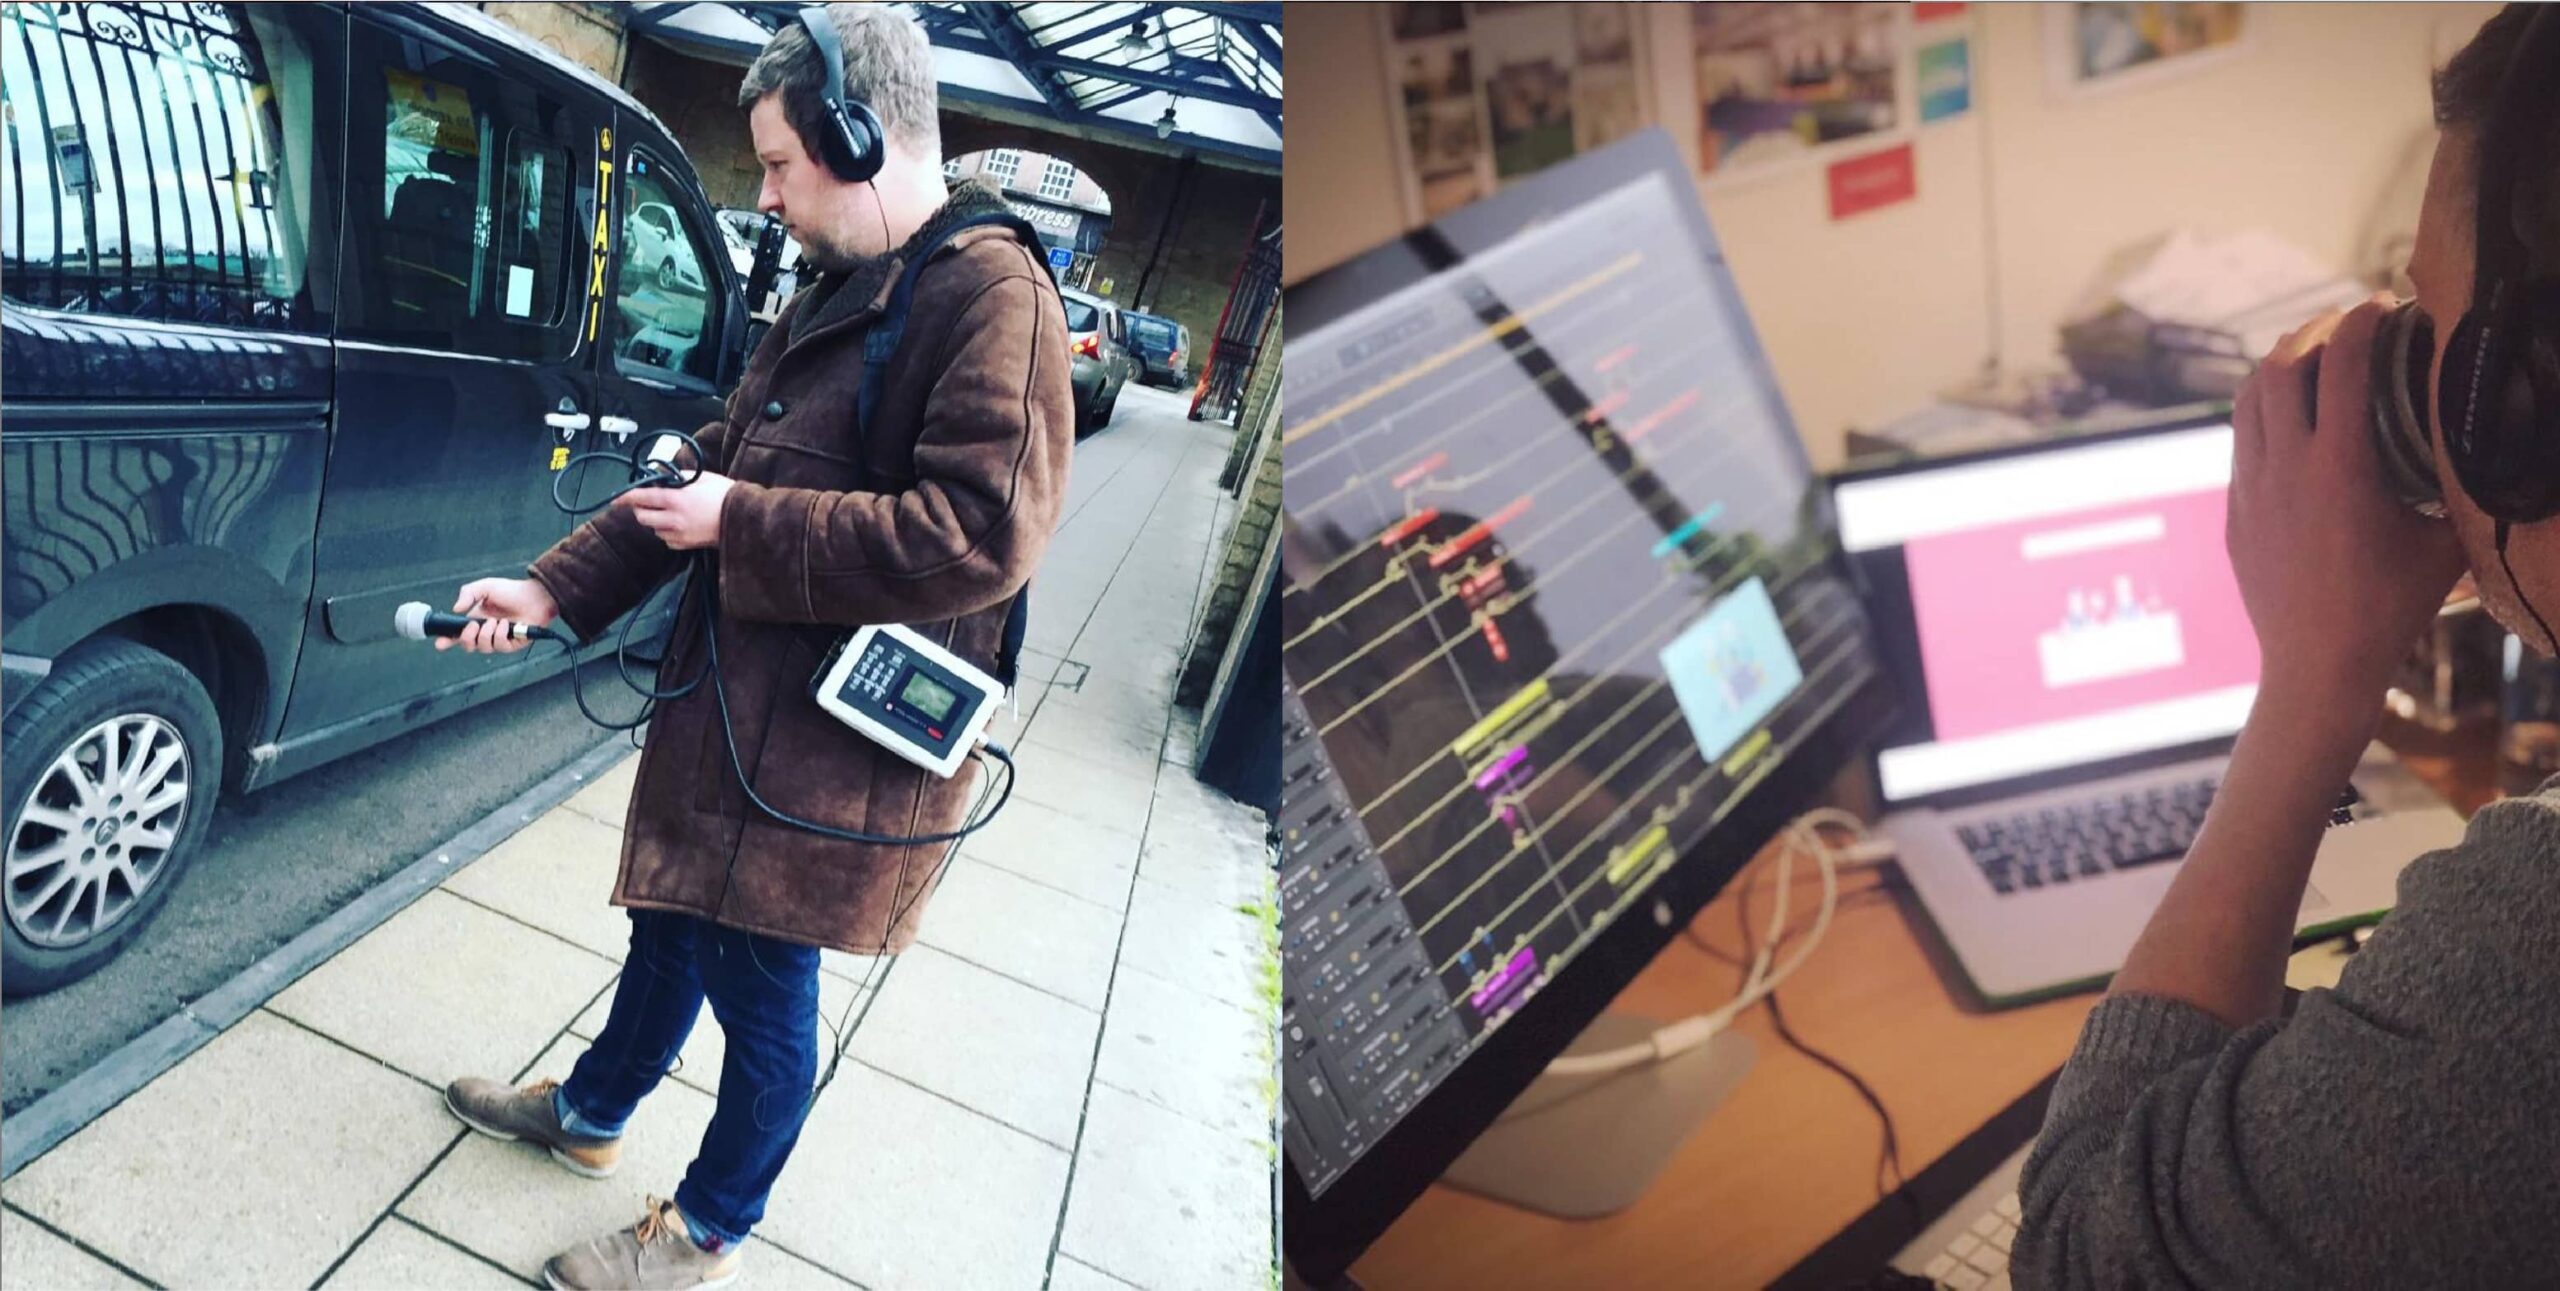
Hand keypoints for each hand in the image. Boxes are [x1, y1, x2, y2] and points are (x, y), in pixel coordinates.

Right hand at [439, 577, 558, 654]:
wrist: (535, 596)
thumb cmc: (512, 591)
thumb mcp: (485, 587)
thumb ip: (468, 594)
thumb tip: (455, 609)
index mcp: (475, 619)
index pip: (457, 634)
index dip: (447, 641)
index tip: (439, 643)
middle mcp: (485, 631)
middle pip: (467, 646)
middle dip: (466, 638)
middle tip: (473, 626)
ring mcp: (498, 639)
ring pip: (482, 647)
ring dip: (486, 634)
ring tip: (495, 621)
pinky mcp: (512, 644)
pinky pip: (500, 647)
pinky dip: (500, 635)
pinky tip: (506, 625)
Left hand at [615, 471, 734, 550]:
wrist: (743, 518)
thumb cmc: (724, 494)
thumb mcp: (701, 478)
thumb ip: (678, 476)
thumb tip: (664, 475)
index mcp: (675, 499)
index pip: (641, 497)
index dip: (625, 497)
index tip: (615, 498)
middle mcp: (672, 519)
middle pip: (642, 517)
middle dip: (641, 509)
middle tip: (649, 502)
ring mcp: (678, 534)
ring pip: (654, 529)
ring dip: (655, 521)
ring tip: (669, 513)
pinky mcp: (685, 545)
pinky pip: (667, 540)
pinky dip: (667, 533)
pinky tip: (679, 525)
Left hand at [2229, 294, 2463, 712]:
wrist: (2317, 668)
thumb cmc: (2390, 610)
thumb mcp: (2443, 544)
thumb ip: (2463, 490)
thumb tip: (2498, 450)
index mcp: (2338, 468)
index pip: (2341, 366)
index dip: (2362, 322)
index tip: (2383, 304)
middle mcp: (2283, 469)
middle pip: (2277, 368)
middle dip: (2311, 333)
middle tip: (2345, 324)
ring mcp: (2249, 491)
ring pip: (2246, 402)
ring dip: (2277, 368)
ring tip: (2310, 357)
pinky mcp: (2233, 514)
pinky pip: (2241, 443)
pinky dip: (2262, 414)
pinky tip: (2289, 419)